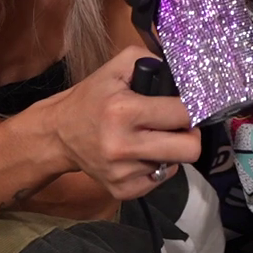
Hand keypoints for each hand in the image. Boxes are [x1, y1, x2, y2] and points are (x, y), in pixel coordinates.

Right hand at [43, 47, 203, 199]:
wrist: (59, 134)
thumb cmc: (92, 98)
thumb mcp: (117, 67)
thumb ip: (153, 60)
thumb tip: (186, 75)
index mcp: (124, 111)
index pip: (184, 114)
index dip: (193, 106)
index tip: (192, 104)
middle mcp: (123, 145)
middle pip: (190, 150)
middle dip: (191, 134)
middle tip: (179, 124)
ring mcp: (122, 173)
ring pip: (175, 163)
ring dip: (169, 149)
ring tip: (149, 136)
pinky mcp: (122, 191)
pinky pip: (160, 180)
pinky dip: (157, 166)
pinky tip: (141, 153)